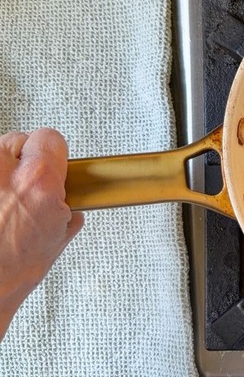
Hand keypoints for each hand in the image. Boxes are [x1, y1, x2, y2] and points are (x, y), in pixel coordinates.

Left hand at [0, 129, 83, 340]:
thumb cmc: (9, 272)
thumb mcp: (56, 240)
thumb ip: (67, 210)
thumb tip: (69, 205)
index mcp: (37, 180)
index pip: (51, 139)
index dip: (54, 155)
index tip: (55, 167)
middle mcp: (3, 170)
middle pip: (18, 140)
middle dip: (23, 162)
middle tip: (25, 189)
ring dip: (2, 173)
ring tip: (4, 203)